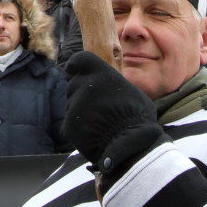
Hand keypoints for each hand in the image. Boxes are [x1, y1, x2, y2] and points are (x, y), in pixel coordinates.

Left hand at [64, 52, 163, 176]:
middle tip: (97, 105)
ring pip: (72, 103)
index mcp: (101, 74)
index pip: (79, 60)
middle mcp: (83, 86)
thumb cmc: (137, 118)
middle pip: (75, 83)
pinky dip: (79, 127)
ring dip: (81, 109)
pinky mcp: (68, 125)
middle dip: (82, 91)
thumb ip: (114, 85)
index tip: (75, 70)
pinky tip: (94, 134)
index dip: (76, 65)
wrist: (129, 146)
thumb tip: (109, 86)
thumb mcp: (133, 93)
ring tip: (99, 122)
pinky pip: (71, 122)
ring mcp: (74, 106)